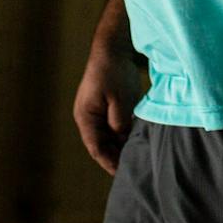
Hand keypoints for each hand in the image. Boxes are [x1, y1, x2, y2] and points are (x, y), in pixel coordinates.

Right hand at [72, 42, 145, 174]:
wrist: (112, 48)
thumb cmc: (114, 72)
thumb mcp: (120, 100)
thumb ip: (120, 123)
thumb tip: (123, 141)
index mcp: (86, 117)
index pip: (96, 149)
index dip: (110, 163)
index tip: (124, 174)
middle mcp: (87, 117)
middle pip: (101, 145)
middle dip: (115, 157)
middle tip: (134, 169)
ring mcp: (94, 112)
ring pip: (107, 137)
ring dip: (119, 146)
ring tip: (137, 157)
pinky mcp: (103, 106)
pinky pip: (111, 127)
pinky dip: (121, 135)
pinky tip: (135, 139)